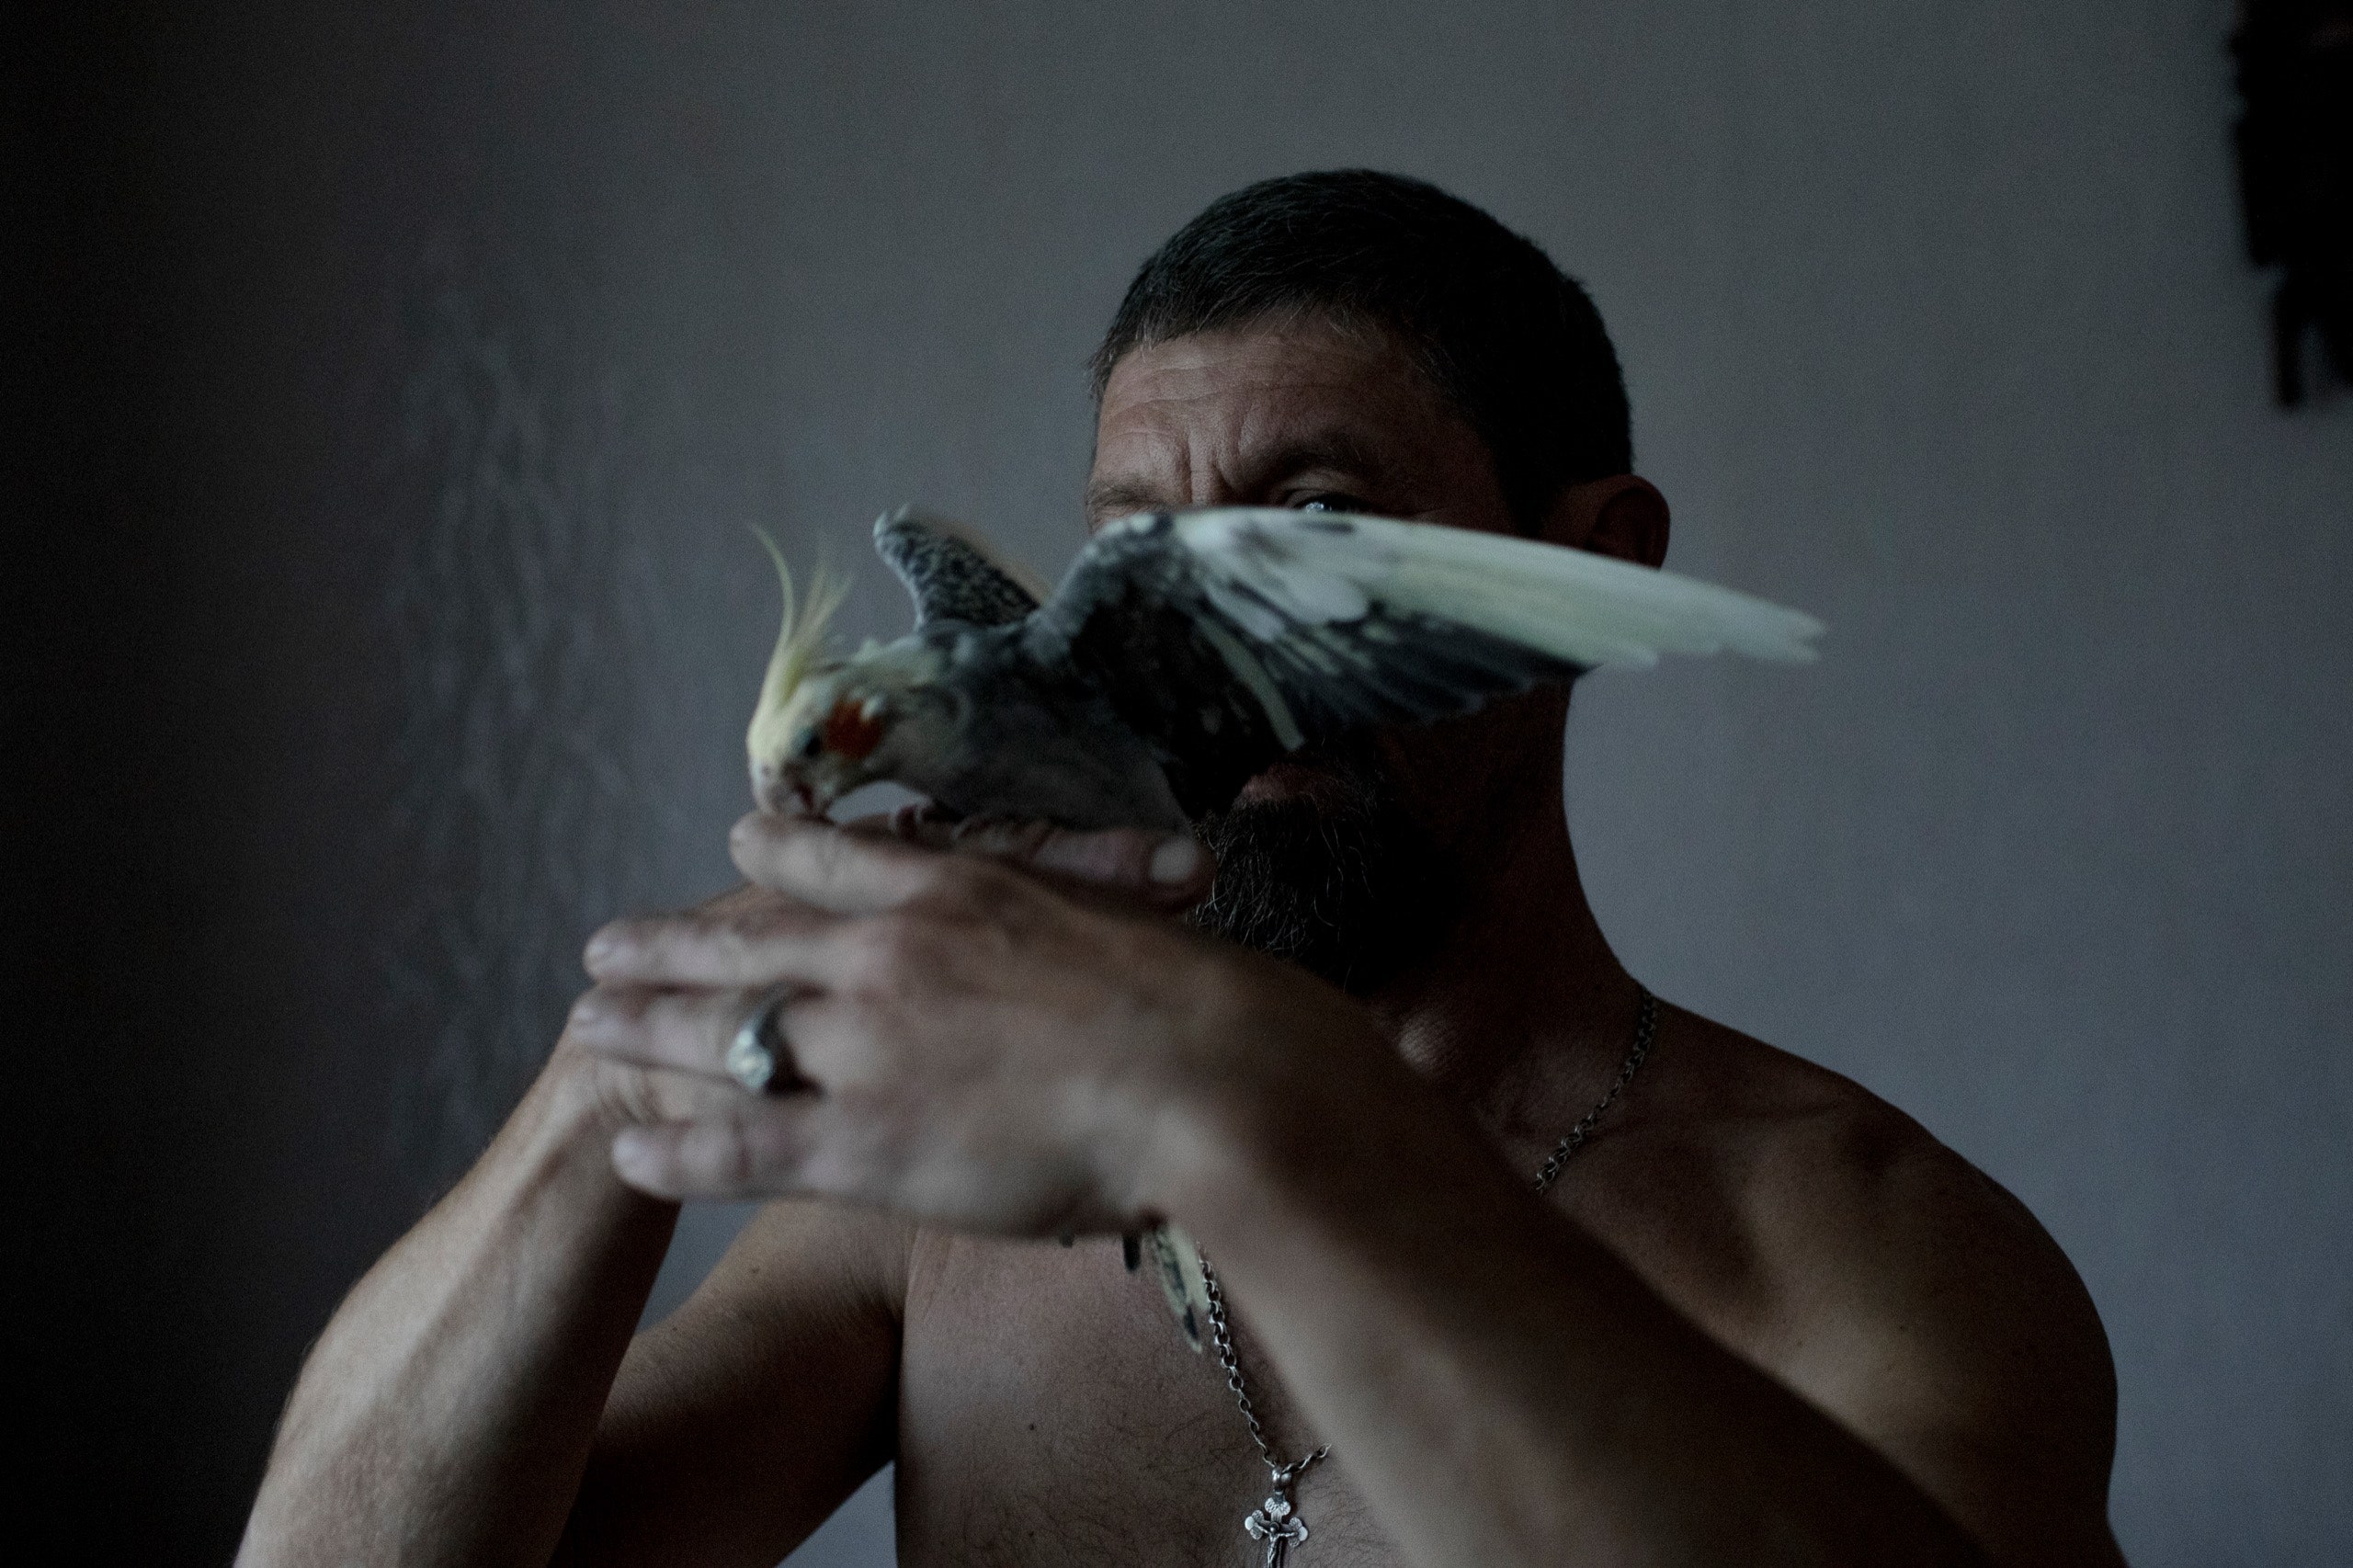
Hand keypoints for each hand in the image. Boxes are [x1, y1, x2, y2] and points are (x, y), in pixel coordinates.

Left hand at [562, 813, 1360, 1234]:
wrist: (1205, 1077)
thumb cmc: (1198, 1002)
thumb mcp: (1123, 917)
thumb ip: (1073, 912)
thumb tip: (1088, 914)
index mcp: (956, 891)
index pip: (840, 858)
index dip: (776, 850)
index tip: (734, 841)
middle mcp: (889, 956)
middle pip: (750, 944)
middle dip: (668, 947)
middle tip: (601, 947)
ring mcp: (867, 1046)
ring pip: (722, 1035)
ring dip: (645, 1032)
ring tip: (584, 1033)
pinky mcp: (866, 1142)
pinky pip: (743, 1144)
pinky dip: (679, 1151)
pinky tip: (629, 1150)